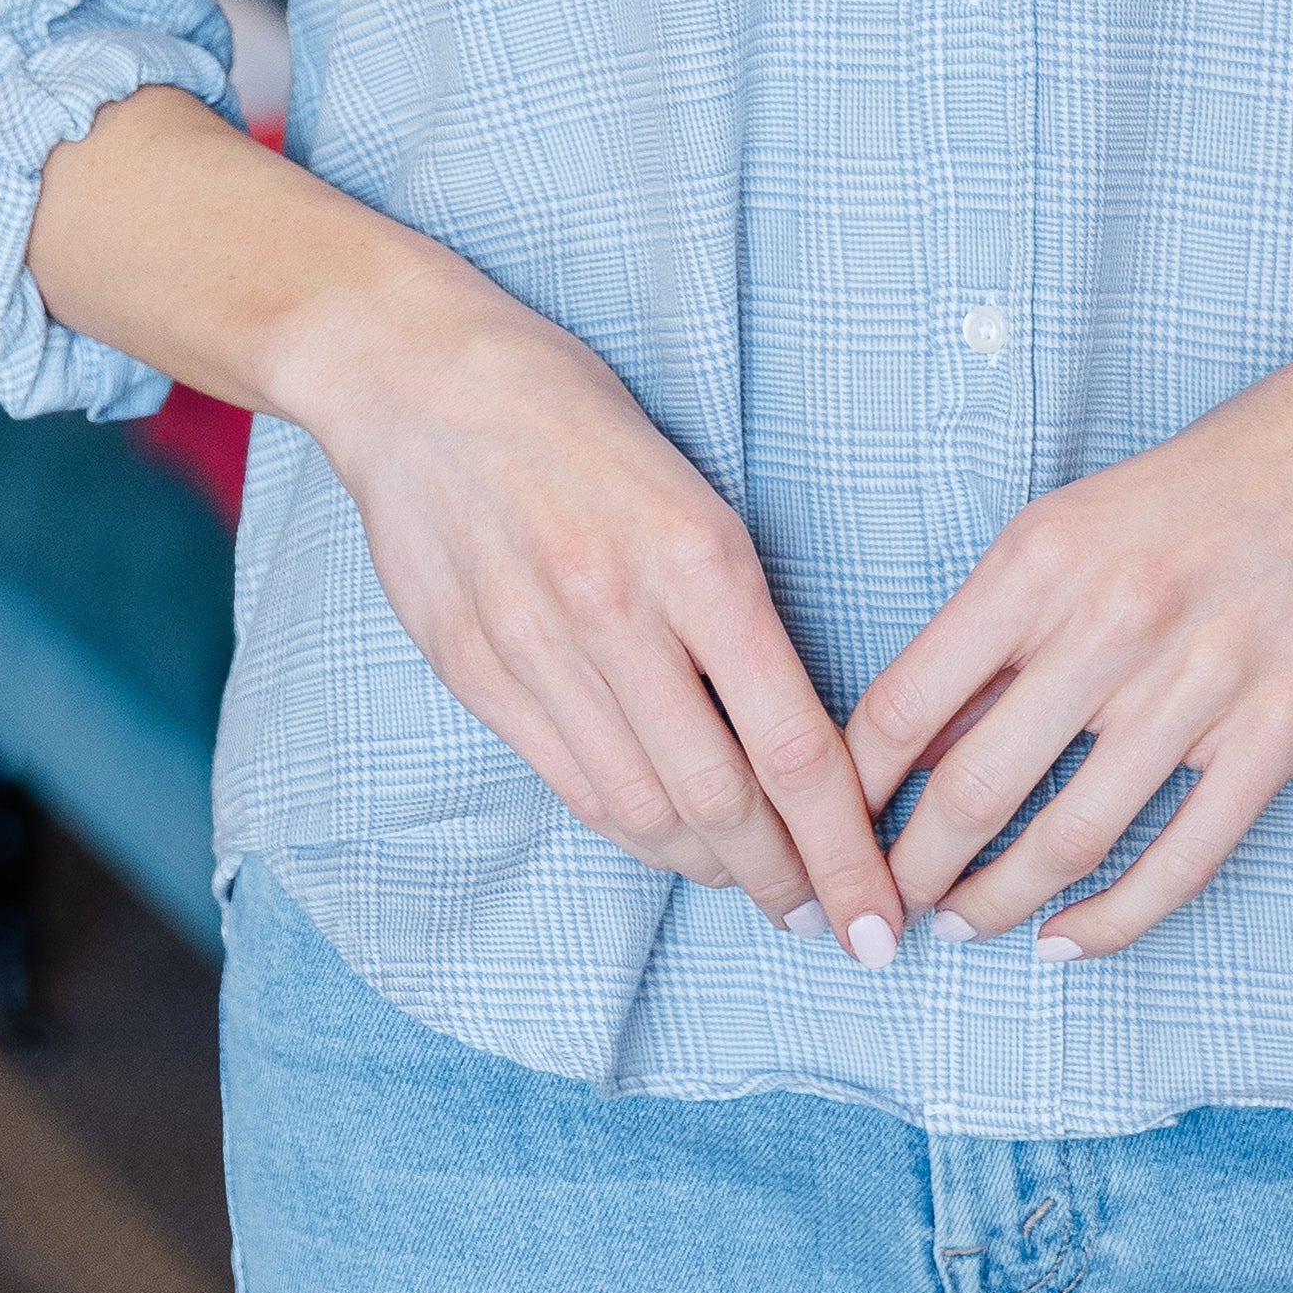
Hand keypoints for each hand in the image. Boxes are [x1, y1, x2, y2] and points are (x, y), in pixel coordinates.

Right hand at [286, 286, 910, 957]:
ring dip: (711, 868)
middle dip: (787, 881)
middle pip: (722, 800)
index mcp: (698, 555)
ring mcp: (535, 648)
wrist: (415, 374)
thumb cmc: (573, 412)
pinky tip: (668, 838)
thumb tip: (796, 732)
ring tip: (756, 886)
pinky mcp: (474, 670)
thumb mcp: (692, 484)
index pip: (793, 745)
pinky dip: (631, 827)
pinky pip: (569, 782)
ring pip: (642, 810)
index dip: (844, 849)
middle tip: (828, 919)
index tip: (876, 912)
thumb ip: (734, 605)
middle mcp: (618, 612)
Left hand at [844, 294, 1292, 960]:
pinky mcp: (1285, 727)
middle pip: (970, 790)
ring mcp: (1204, 679)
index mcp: (1042, 556)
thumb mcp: (1088, 518)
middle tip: (885, 913)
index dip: (847, 795)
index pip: (902, 705)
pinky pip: (1181, 857)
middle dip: (912, 875)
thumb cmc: (1229, 471)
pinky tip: (1070, 940)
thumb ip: (1009, 625)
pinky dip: (1114, 919)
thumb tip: (924, 740)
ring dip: (1000, 905)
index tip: (826, 840)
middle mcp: (1111, 619)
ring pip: (1068, 838)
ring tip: (967, 927)